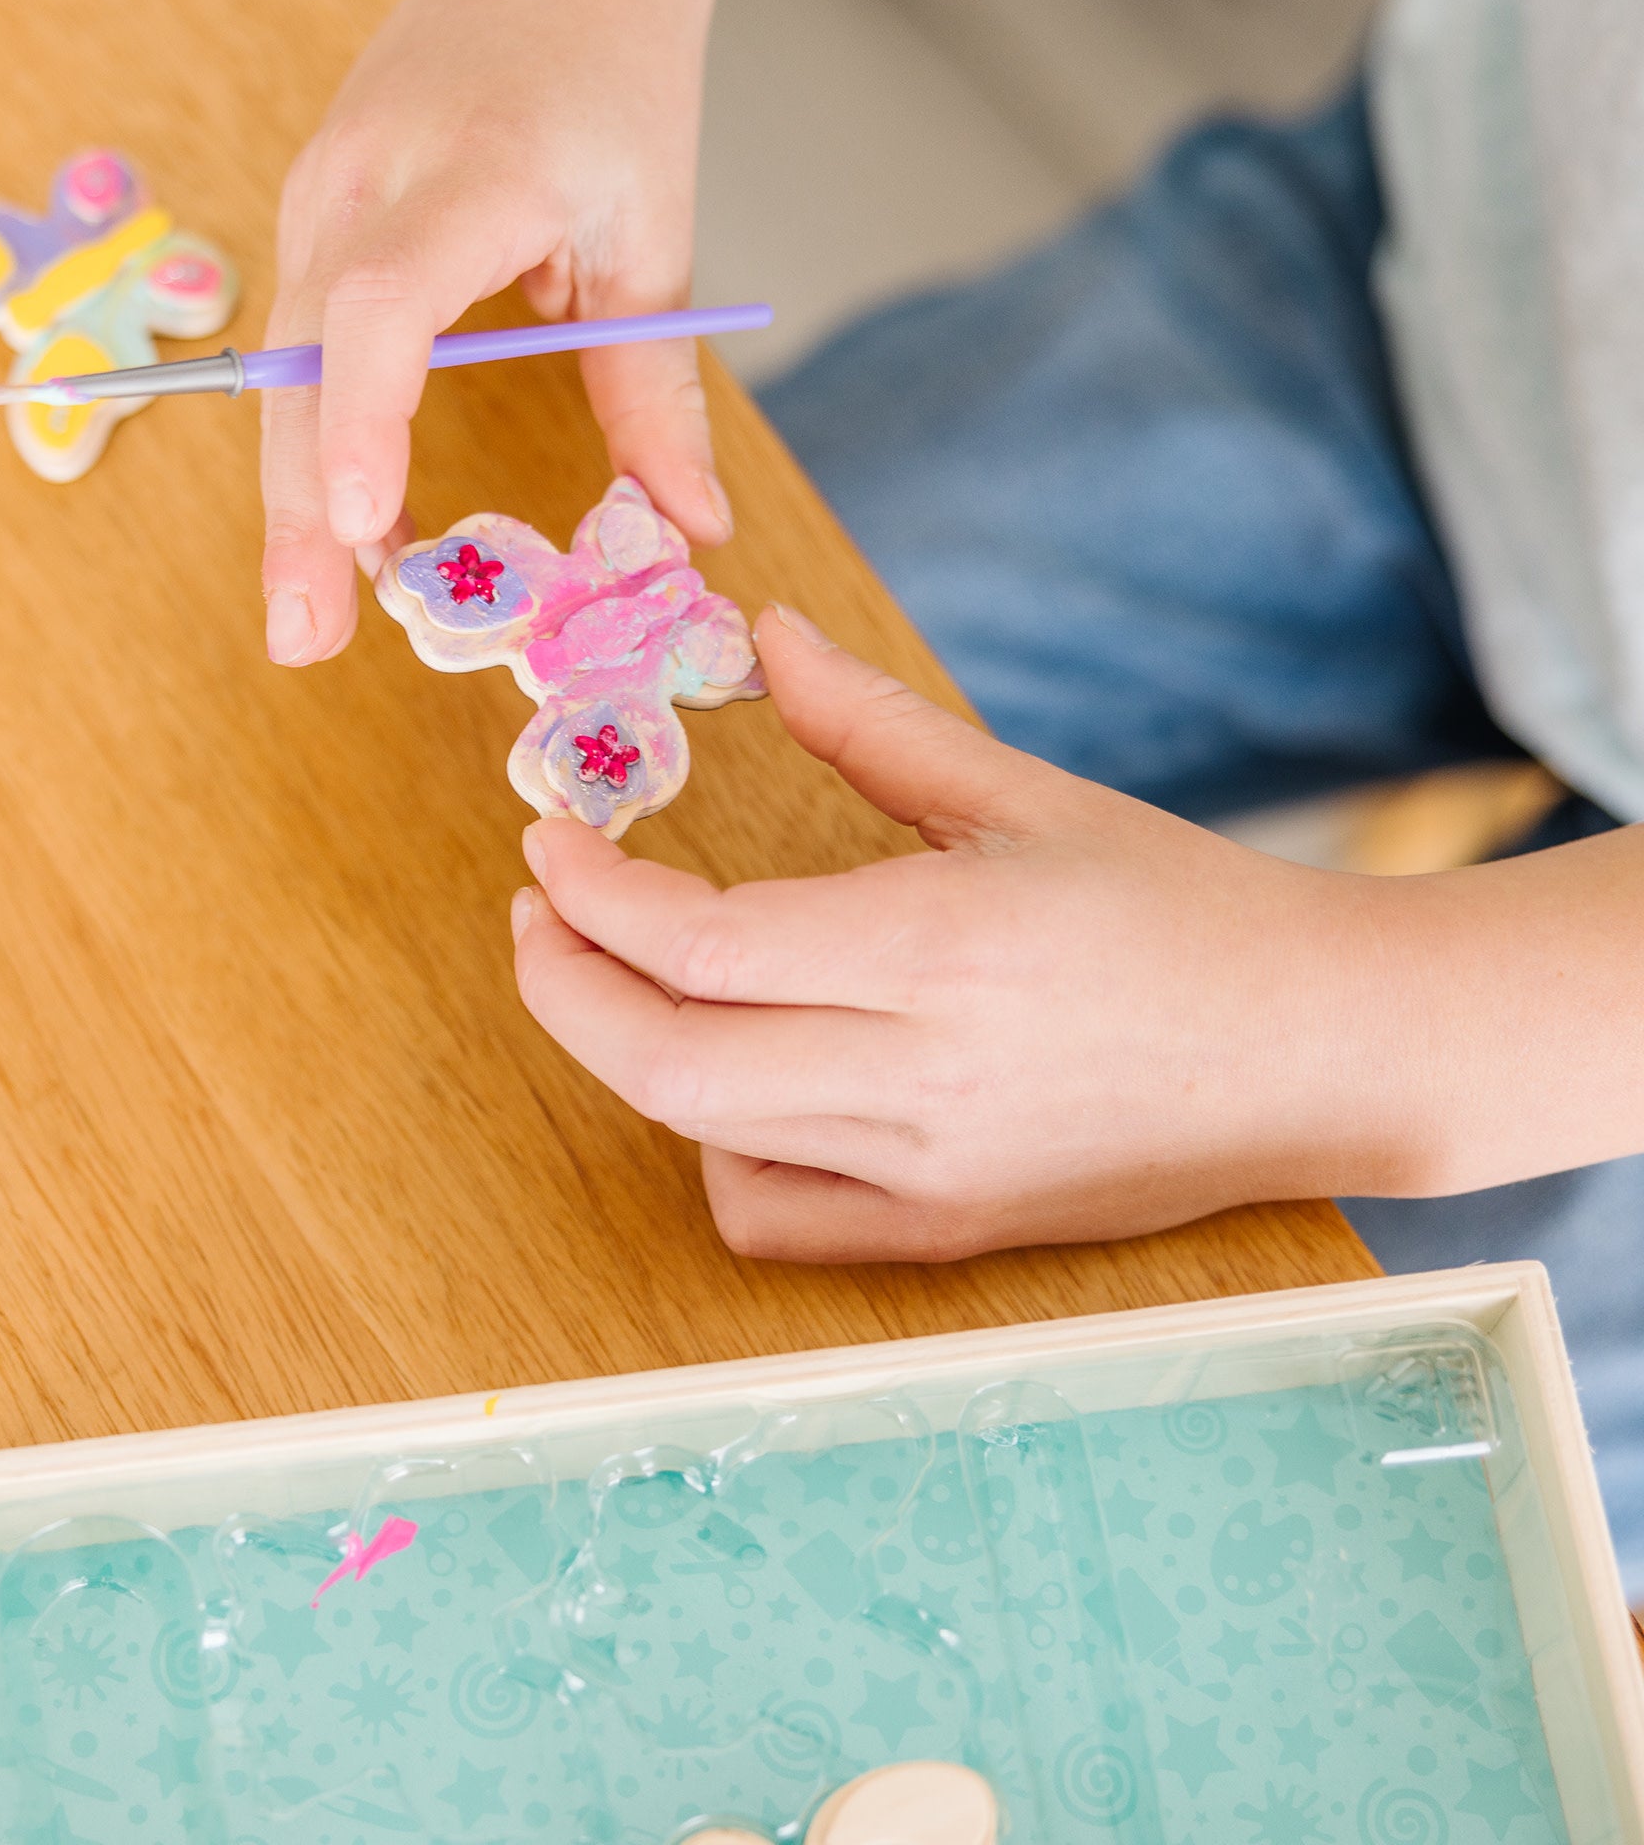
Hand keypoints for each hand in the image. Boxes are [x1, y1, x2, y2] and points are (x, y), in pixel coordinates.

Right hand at [259, 0, 776, 665]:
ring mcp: (320, 189)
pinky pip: (295, 342)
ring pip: (281, 363)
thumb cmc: (615, 74)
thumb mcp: (654, 230)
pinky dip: (310, 436)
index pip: (382, 305)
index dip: (362, 423)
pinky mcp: (312, 210)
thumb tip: (690, 528)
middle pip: (301, 358)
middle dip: (296, 508)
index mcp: (471, 171)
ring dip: (291, 489)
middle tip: (304, 638)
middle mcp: (365, 176)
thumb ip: (656, 382)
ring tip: (312, 613)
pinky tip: (340, 525)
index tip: (366, 533)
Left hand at [511, 606, 1458, 1261]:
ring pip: (702, 1135)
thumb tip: (766, 633)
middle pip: (662, 1060)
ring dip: (627, 1051)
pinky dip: (719, 1152)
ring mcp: (931, 1173)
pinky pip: (775, 1219)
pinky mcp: (949, 1234)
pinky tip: (742, 1082)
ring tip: (626, 974)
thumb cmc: (1185, 907)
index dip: (591, 893)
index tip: (551, 841)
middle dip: (561, 983)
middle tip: (544, 911)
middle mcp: (921, 1078)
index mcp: (939, 949)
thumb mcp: (1027, 794)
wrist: (1323, 1050)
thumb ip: (873, 724)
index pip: (697, 943)